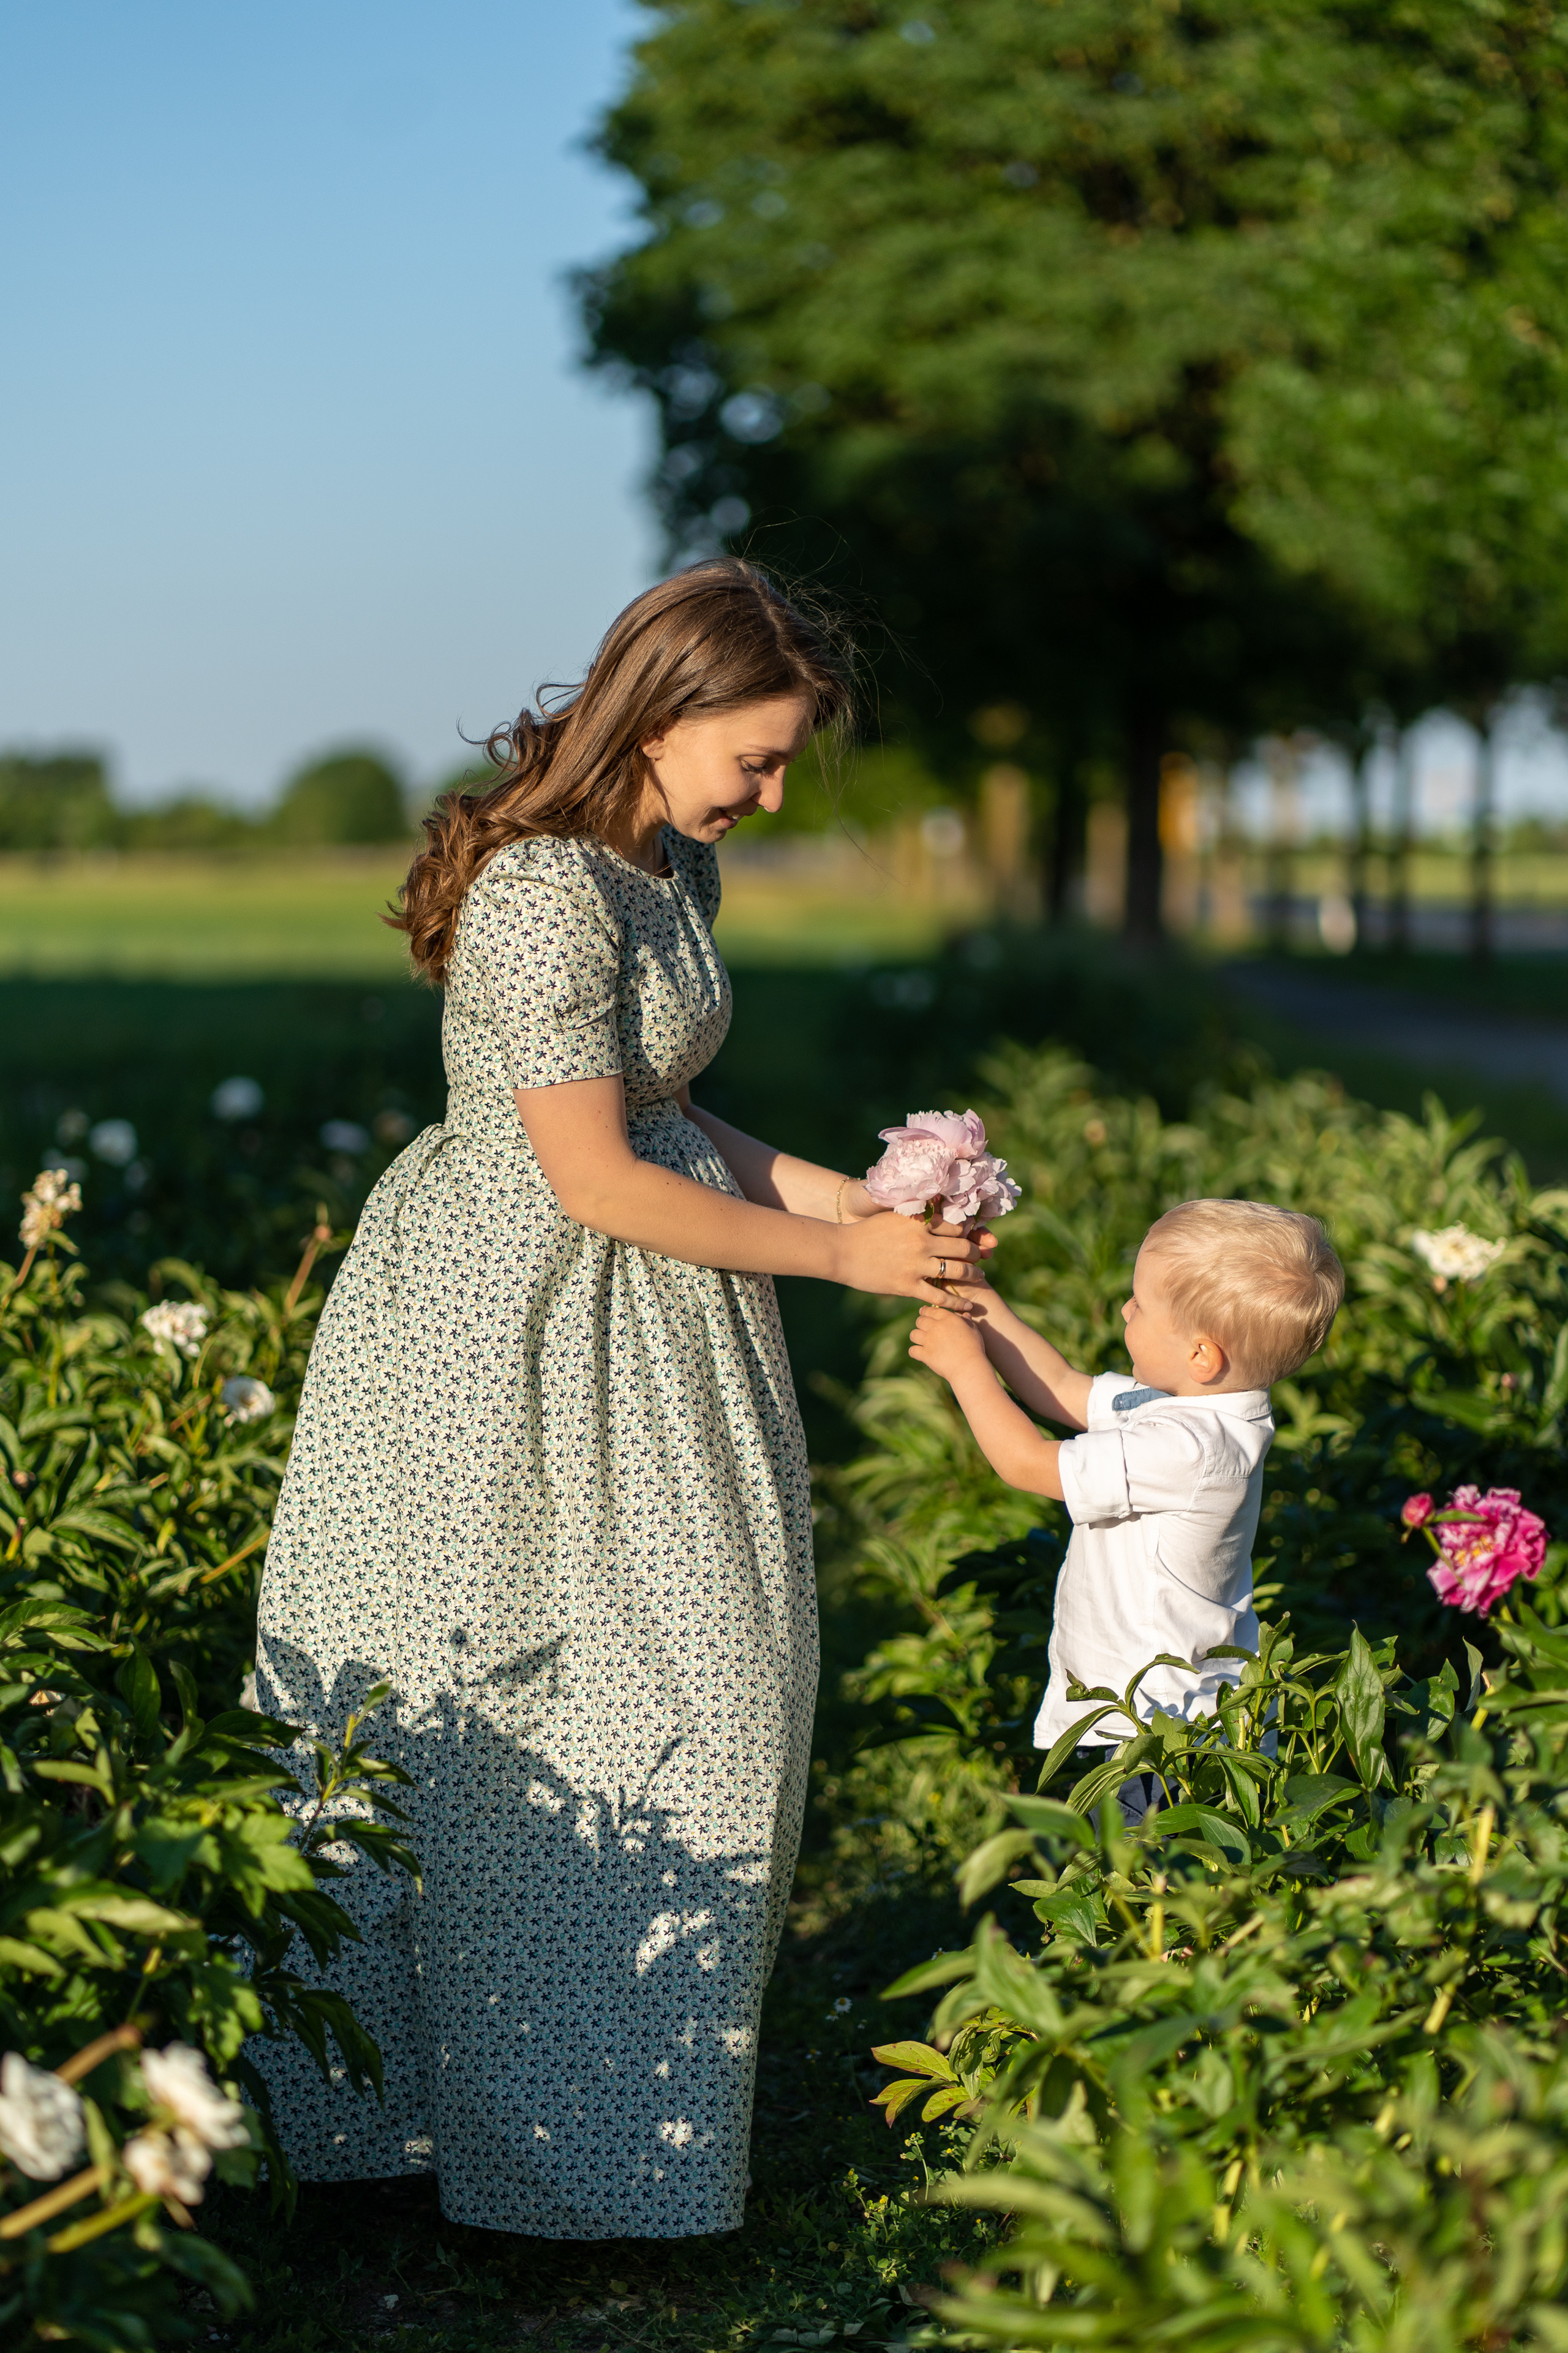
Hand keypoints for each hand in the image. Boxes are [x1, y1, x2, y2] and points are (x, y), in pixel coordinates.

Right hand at [832, 1210, 986, 1305]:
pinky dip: (957, 1303)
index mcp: (918, 1221)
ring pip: (956, 1271)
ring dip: (973, 1274)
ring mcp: (915, 1265)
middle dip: (976, 1252)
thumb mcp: (892, 1216)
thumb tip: (935, 1207)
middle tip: (982, 1255)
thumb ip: (915, 1214)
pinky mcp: (907, 1286)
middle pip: (962, 1247)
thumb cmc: (865, 1232)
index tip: (977, 1234)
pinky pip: (939, 1296)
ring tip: (980, 1276)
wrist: (841, 1252)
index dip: (970, 1230)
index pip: (956, 1224)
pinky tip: (968, 1306)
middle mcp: (921, 1241)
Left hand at [909, 1301, 987, 1380]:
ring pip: (913, 1334)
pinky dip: (915, 1352)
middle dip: (921, 1323)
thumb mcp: (974, 1330)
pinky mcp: (925, 1355)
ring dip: (917, 1337)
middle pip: (920, 1321)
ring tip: (921, 1340)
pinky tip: (919, 1353)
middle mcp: (936, 1327)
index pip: (931, 1310)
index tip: (925, 1313)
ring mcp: (929, 1341)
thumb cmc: (974, 1347)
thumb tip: (965, 1315)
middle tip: (924, 1327)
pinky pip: (912, 1350)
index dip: (926, 1311)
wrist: (969, 1366)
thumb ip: (967, 1321)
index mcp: (948, 1318)